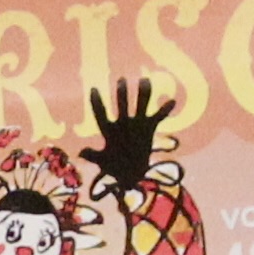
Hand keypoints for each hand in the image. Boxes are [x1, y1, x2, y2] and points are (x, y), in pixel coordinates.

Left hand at [85, 79, 172, 195]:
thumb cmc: (113, 166)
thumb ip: (93, 156)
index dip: (96, 103)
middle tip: (121, 81)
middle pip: (121, 106)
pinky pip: (157, 117)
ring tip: (145, 81)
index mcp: (108, 130)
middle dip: (121, 94)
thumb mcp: (103, 162)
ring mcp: (136, 124)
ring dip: (142, 94)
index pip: (100, 114)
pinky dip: (164, 110)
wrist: (130, 173)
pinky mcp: (149, 128)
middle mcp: (122, 123)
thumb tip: (81, 153)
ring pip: (139, 106)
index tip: (93, 90)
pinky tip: (172, 101)